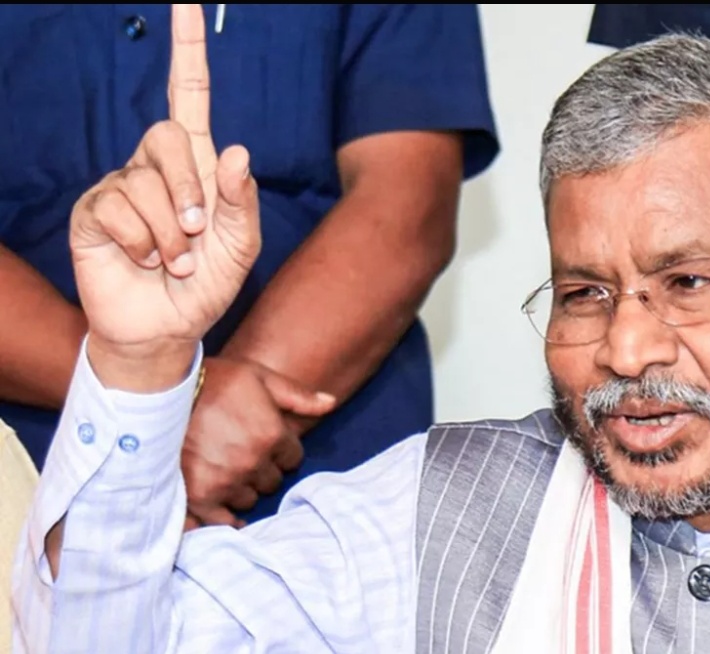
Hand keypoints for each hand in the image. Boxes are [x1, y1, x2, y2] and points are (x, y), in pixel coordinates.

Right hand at [71, 5, 259, 385]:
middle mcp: (157, 168)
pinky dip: (142, 244)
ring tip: (174, 261)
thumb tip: (238, 152)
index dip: (188, 49)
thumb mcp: (241, 248)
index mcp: (199, 166)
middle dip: (188, 189)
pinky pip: (119, 209)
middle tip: (195, 235)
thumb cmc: (207, 285)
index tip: (186, 1)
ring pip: (145, 181)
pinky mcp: (94, 212)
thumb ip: (243, 203)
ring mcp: (122, 186)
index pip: (191, 96)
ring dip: (169, 233)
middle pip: (167, 134)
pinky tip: (145, 262)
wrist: (167, 330)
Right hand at [182, 356, 335, 528]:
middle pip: (272, 481)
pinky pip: (222, 520)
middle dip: (263, 469)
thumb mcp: (260, 377)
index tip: (267, 442)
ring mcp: (226, 481)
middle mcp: (253, 462)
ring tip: (226, 470)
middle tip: (243, 455)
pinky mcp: (198, 495)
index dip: (282, 450)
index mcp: (272, 435)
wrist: (161, 392)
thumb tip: (331, 403)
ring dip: (242, 488)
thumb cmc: (214, 379)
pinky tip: (223, 508)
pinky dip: (224, 517)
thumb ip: (298, 395)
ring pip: (248, 499)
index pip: (293, 459)